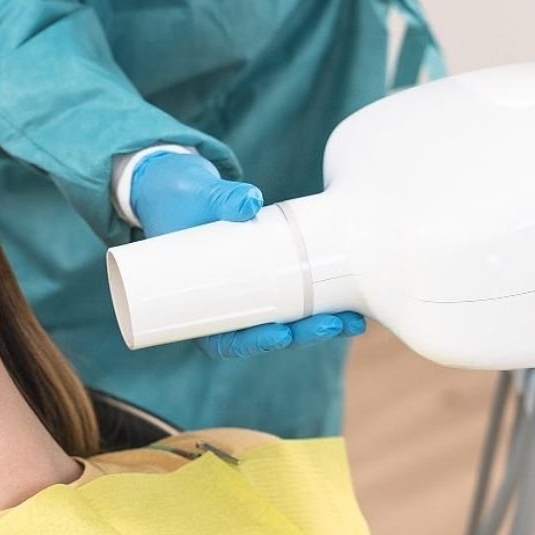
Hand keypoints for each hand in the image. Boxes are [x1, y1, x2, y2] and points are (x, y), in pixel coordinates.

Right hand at [128, 150, 366, 357]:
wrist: (182, 191)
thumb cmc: (180, 204)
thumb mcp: (193, 201)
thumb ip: (220, 200)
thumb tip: (249, 202)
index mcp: (198, 306)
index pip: (227, 340)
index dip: (254, 343)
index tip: (279, 333)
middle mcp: (227, 306)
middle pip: (266, 334)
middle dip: (303, 334)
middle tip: (333, 324)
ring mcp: (251, 294)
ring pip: (287, 322)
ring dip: (321, 325)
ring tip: (353, 320)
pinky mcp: (270, 276)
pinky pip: (297, 298)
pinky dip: (323, 303)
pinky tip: (352, 306)